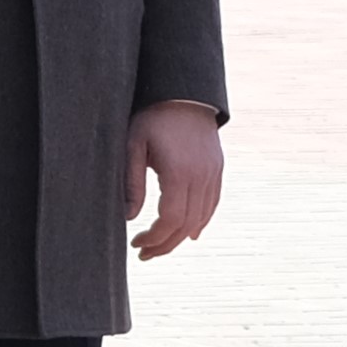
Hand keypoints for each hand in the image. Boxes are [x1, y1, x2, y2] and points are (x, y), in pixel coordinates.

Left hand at [125, 103, 225, 260]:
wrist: (184, 92)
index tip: (136, 243)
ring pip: (202, 217)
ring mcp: (213, 173)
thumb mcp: (133, 145)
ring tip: (160, 246)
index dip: (154, 238)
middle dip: (165, 244)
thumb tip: (129, 217)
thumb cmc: (152, 117)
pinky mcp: (218, 169)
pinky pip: (212, 204)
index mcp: (179, 171)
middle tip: (144, 254)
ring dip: (181, 237)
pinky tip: (188, 232)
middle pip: (187, 225)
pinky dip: (200, 222)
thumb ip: (132, 182)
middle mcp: (201, 175)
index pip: (171, 219)